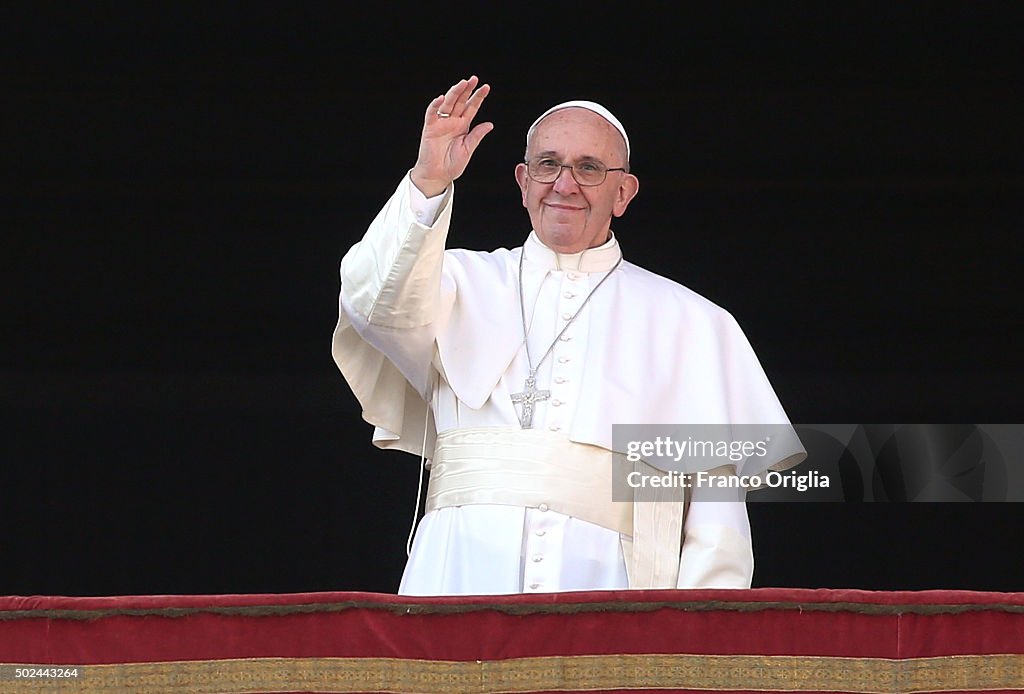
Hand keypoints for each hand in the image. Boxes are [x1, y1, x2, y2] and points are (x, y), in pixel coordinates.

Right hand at [410, 76, 492, 196]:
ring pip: (447, 104)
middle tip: (474, 79)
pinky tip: (441, 98)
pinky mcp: (430, 128)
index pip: (472, 107)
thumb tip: (490, 124)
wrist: (438, 176)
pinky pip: (432, 114)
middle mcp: (452, 122)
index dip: (478, 97)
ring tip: (462, 83)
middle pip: (460, 101)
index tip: (486, 87)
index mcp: (463, 126)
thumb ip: (477, 136)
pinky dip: (435, 105)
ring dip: (454, 93)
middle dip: (467, 90)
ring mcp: (441, 123)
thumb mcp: (468, 149)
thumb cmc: (452, 165)